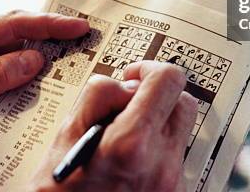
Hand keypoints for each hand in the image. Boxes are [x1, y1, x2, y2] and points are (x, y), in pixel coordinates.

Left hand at [0, 11, 88, 169]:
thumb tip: (37, 58)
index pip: (12, 24)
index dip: (48, 24)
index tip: (78, 26)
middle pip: (19, 30)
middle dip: (52, 31)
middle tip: (85, 35)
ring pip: (18, 50)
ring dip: (45, 53)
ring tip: (76, 55)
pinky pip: (12, 73)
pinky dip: (32, 75)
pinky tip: (49, 82)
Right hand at [30, 61, 197, 191]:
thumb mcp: (65, 136)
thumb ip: (99, 96)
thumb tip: (126, 84)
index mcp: (132, 144)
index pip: (168, 80)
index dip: (150, 69)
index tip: (134, 75)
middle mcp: (161, 165)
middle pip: (184, 102)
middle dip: (159, 94)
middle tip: (131, 102)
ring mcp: (172, 184)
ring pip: (180, 131)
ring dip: (158, 123)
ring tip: (124, 137)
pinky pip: (174, 157)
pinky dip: (156, 149)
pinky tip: (130, 161)